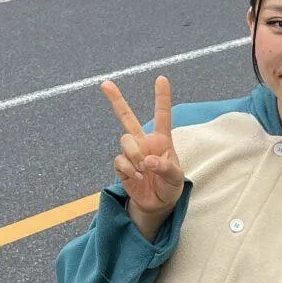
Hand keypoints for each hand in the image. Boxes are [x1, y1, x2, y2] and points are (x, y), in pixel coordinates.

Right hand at [102, 76, 184, 238]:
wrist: (157, 204)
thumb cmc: (170, 186)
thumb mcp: (176, 178)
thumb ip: (166, 168)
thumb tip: (148, 161)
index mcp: (161, 140)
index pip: (162, 116)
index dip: (161, 97)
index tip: (161, 78)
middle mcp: (144, 142)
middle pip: (127, 117)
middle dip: (116, 100)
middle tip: (105, 83)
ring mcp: (131, 153)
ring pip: (125, 140)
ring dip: (134, 155)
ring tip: (144, 170)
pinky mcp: (121, 166)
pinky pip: (120, 161)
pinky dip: (129, 170)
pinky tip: (138, 178)